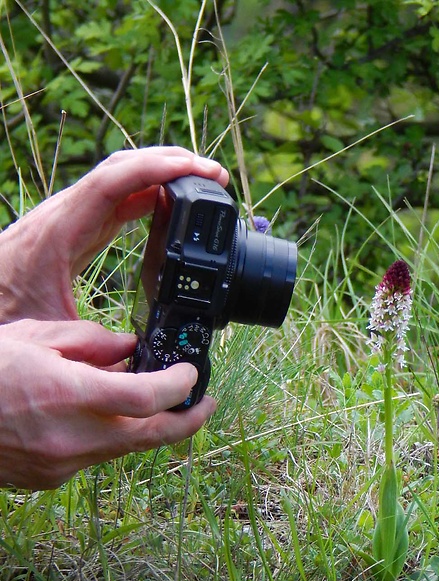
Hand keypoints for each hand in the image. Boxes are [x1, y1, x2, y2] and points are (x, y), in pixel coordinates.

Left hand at [0, 146, 228, 322]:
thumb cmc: (1, 315)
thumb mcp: (51, 329)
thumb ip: (94, 339)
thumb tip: (142, 353)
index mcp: (62, 228)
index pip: (116, 181)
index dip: (160, 168)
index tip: (197, 169)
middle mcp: (66, 214)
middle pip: (124, 168)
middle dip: (171, 163)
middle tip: (212, 173)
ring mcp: (69, 218)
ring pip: (121, 180)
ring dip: (160, 175)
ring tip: (199, 182)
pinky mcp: (72, 229)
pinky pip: (114, 200)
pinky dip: (144, 195)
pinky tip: (166, 204)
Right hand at [0, 319, 216, 488]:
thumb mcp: (36, 337)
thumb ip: (92, 342)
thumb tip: (131, 349)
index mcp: (68, 395)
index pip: (148, 399)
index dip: (181, 387)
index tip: (191, 374)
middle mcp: (71, 438)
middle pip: (150, 438)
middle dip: (188, 422)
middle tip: (207, 404)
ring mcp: (61, 465)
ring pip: (122, 447)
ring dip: (140, 425)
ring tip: (142, 396)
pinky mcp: (49, 479)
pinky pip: (92, 456)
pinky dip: (103, 434)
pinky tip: (93, 414)